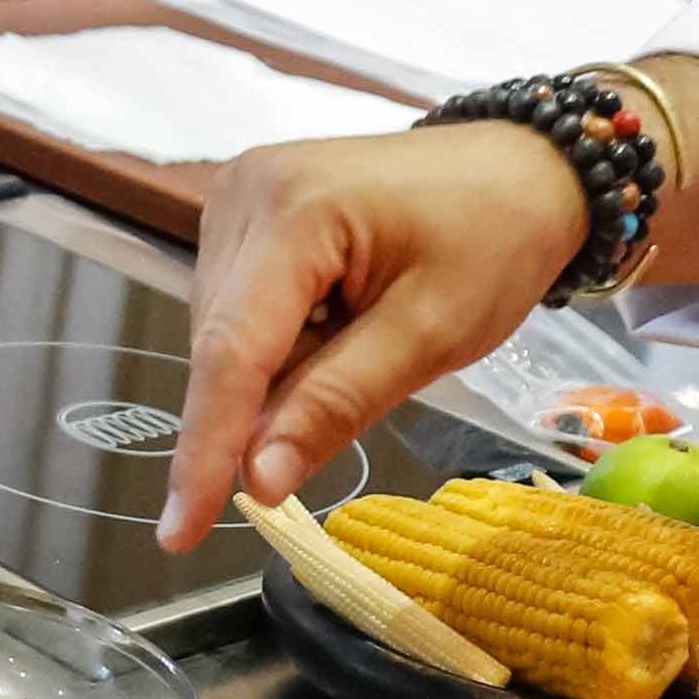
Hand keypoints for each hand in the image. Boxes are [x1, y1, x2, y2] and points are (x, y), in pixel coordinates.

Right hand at [153, 124, 595, 548]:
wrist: (519, 165)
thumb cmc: (494, 236)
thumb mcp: (432, 332)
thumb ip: (336, 404)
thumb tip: (259, 481)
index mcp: (293, 210)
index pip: (230, 352)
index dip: (204, 450)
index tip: (179, 533)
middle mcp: (243, 194)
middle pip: (222, 346)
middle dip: (262, 409)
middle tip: (354, 404)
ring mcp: (237, 199)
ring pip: (226, 336)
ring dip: (278, 376)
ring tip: (368, 342)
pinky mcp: (246, 215)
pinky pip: (240, 312)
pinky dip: (283, 348)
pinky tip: (341, 328)